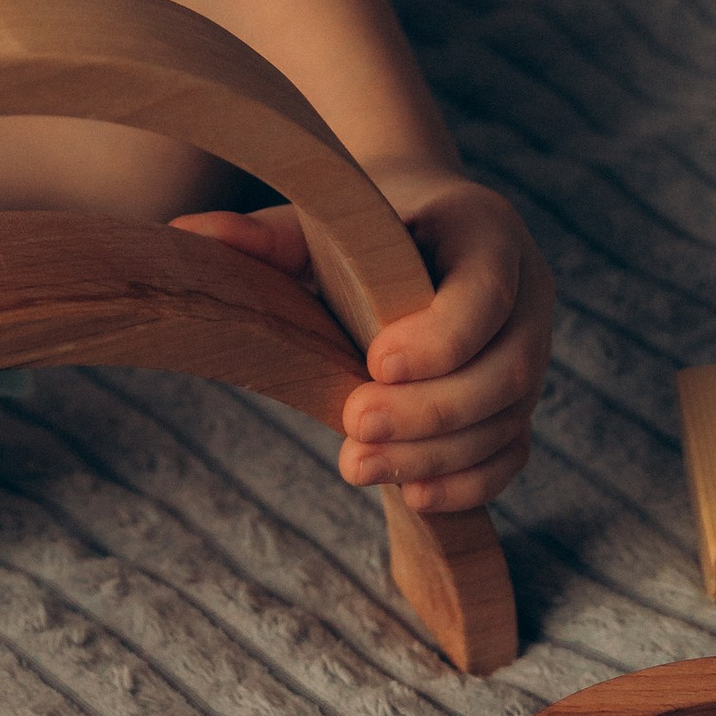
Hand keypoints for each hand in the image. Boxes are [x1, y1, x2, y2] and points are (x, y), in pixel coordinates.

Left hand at [173, 173, 551, 510]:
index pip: (487, 289)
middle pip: (506, 368)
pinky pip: (511, 453)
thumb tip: (185, 233)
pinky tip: (413, 496)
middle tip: (353, 425)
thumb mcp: (320, 219)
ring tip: (358, 468)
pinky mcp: (517, 404)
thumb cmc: (362, 229)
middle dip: (431, 409)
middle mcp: (527, 293)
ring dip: (437, 454)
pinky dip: (468, 482)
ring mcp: (530, 353)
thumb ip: (265, 233)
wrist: (417, 238)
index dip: (440, 336)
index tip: (374, 363)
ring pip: (507, 419)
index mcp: (486, 231)